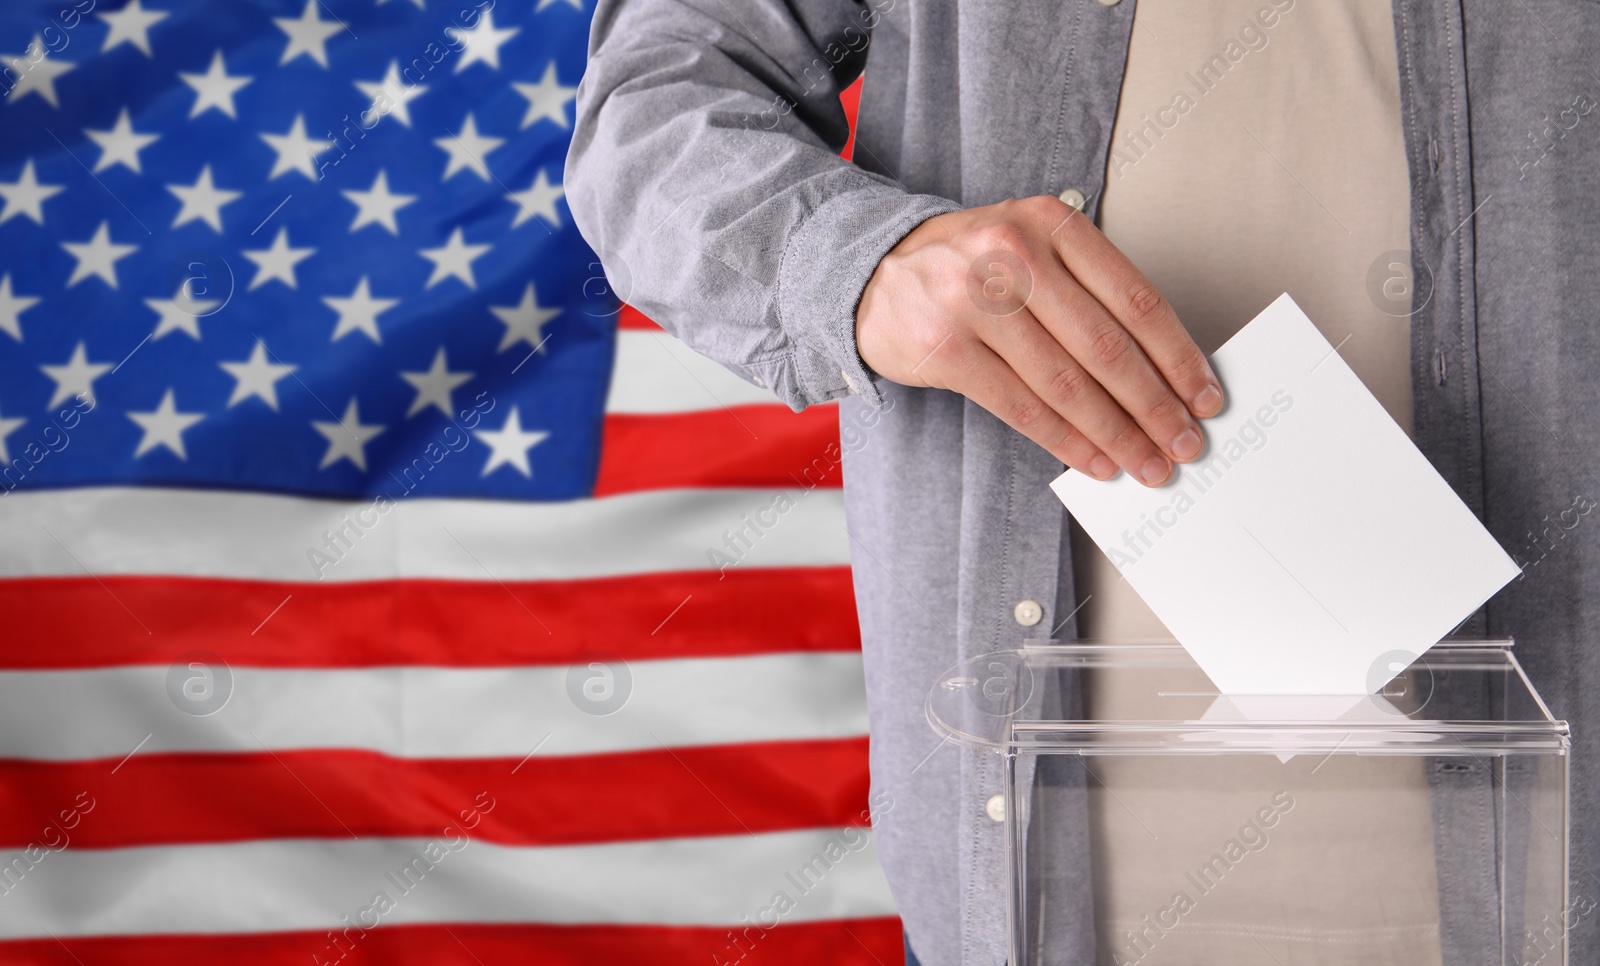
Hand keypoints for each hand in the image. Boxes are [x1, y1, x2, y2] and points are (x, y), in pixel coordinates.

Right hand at [855, 196, 1223, 485]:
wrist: (870, 270)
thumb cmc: (967, 266)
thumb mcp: (1030, 247)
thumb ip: (1087, 291)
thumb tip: (1159, 371)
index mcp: (1053, 224)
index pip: (1136, 299)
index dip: (1179, 356)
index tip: (1205, 396)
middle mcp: (1016, 254)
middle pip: (1107, 348)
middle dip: (1155, 407)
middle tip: (1183, 444)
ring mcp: (976, 301)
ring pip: (1068, 384)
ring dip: (1116, 434)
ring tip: (1146, 463)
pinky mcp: (946, 349)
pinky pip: (1022, 407)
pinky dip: (1066, 441)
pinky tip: (1093, 460)